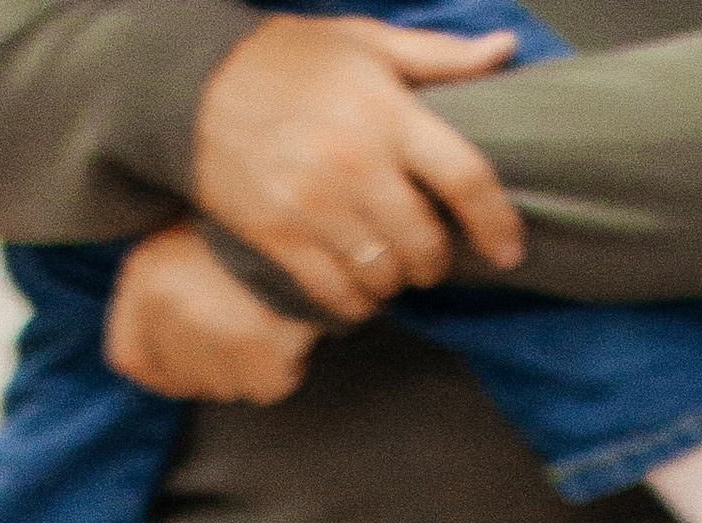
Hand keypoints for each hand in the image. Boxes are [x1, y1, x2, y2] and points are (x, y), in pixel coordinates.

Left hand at [107, 223, 317, 401]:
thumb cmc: (244, 220)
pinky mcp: (258, 349)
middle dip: (213, 366)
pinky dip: (284, 368)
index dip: (162, 368)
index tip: (190, 359)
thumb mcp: (183, 236)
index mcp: (145, 276)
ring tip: (267, 318)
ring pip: (225, 387)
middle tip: (243, 327)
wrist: (303, 201)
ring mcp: (213, 332)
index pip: (132, 359)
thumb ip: (160, 293)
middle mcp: (170, 307)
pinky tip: (289, 331)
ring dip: (248, 366)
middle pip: (184, 379)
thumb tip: (164, 357)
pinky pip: (266, 387)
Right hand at [191, 14, 524, 324]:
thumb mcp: (365, 42)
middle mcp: (355, 164)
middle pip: (425, 243)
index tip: (508, 247)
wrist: (193, 87)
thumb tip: (502, 50)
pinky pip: (335, 295)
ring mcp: (314, 208)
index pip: (465, 178)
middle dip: (436, 260)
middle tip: (429, 254)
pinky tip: (353, 284)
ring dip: (395, 282)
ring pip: (383, 278)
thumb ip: (438, 55)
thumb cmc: (286, 60)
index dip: (495, 222)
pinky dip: (353, 302)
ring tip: (388, 265)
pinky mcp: (279, 240)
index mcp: (387, 112)